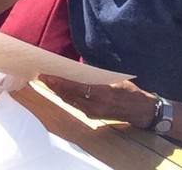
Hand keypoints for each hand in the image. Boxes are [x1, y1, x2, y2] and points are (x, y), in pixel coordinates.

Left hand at [39, 75, 155, 127]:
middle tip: (41, 76)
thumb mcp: (114, 78)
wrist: (140, 111)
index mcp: (102, 93)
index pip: (76, 88)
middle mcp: (95, 105)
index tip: (47, 76)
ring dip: (57, 92)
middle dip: (54, 86)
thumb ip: (95, 73)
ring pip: (69, 101)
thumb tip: (79, 65)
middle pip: (69, 95)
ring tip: (47, 82)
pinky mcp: (92, 116)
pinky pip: (74, 105)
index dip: (60, 82)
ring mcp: (92, 112)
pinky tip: (59, 90)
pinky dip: (65, 97)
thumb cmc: (129, 91)